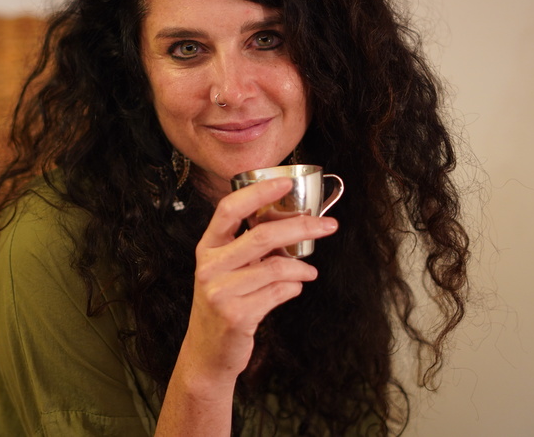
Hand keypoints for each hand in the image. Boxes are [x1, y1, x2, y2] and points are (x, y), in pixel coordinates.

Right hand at [180, 177, 338, 394]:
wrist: (207, 351)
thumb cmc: (223, 303)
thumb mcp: (226, 270)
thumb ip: (248, 247)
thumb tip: (291, 222)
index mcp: (207, 247)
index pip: (229, 209)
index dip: (258, 193)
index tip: (285, 182)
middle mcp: (210, 266)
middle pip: (260, 235)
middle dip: (300, 227)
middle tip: (327, 225)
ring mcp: (220, 292)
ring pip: (275, 267)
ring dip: (301, 267)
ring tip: (309, 270)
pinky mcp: (237, 315)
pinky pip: (278, 293)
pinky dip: (294, 287)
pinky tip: (295, 287)